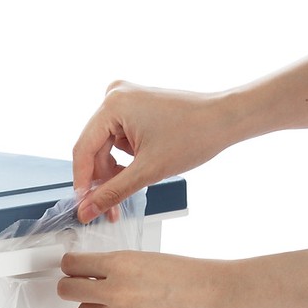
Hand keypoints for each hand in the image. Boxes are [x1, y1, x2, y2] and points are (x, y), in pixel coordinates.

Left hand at [58, 250, 241, 307]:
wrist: (224, 298)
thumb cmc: (194, 276)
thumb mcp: (149, 260)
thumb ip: (118, 269)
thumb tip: (92, 277)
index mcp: (121, 263)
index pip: (72, 264)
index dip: (71, 267)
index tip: (73, 270)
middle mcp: (116, 290)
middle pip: (68, 291)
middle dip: (74, 288)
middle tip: (83, 289)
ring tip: (122, 306)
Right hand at [73, 82, 236, 223]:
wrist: (226, 120)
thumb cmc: (196, 134)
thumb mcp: (147, 171)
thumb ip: (111, 193)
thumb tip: (86, 210)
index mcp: (113, 104)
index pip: (83, 150)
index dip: (82, 183)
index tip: (83, 207)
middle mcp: (115, 97)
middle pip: (93, 150)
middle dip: (100, 181)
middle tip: (105, 209)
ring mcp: (125, 101)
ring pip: (105, 148)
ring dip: (112, 174)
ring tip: (123, 195)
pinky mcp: (135, 108)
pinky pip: (116, 141)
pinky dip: (123, 161)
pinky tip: (134, 174)